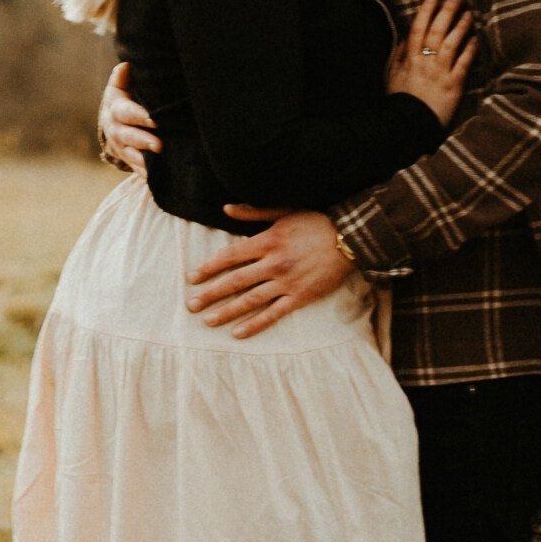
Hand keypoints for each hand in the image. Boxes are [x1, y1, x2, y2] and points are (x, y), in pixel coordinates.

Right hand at [98, 59, 159, 168]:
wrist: (110, 123)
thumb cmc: (122, 100)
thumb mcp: (119, 88)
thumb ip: (122, 78)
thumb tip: (126, 65)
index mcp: (116, 110)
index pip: (126, 112)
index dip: (139, 115)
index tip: (154, 119)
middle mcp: (115, 130)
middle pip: (128, 136)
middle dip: (143, 141)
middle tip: (159, 145)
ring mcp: (120, 146)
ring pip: (130, 155)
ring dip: (143, 161)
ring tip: (156, 165)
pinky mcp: (126, 159)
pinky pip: (135, 168)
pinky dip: (144, 174)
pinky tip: (154, 178)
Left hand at [185, 210, 351, 336]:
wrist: (349, 239)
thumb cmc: (315, 222)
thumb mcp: (283, 211)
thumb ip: (252, 212)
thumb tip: (226, 209)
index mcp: (267, 241)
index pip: (230, 257)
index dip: (208, 268)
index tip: (192, 278)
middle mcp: (273, 264)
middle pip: (235, 281)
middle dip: (210, 294)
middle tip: (191, 305)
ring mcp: (286, 282)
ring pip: (250, 300)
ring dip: (227, 312)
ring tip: (208, 321)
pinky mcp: (300, 297)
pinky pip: (274, 314)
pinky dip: (255, 324)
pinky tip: (238, 333)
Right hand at [386, 0, 476, 125]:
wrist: (408, 125)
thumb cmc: (399, 101)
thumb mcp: (391, 76)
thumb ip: (397, 56)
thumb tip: (404, 39)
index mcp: (409, 58)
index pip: (418, 28)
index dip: (426, 11)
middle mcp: (425, 62)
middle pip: (437, 31)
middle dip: (447, 11)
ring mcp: (440, 73)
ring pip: (452, 43)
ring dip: (461, 26)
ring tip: (469, 13)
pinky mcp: (453, 85)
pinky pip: (463, 64)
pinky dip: (470, 50)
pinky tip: (475, 39)